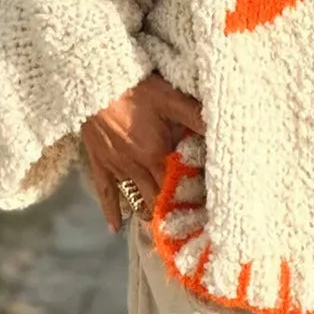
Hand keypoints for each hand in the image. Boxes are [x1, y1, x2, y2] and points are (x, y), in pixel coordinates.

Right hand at [81, 73, 204, 231]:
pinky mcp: (99, 163)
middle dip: (171, 210)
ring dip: (148, 213)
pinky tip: (115, 228)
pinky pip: (105, 192)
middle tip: (186, 225)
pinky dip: (111, 211)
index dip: (190, 198)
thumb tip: (219, 127)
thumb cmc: (135, 89)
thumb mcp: (170, 98)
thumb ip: (195, 115)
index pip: (178, 184)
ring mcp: (116, 168)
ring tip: (160, 227)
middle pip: (157, 197)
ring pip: (136, 199)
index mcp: (156, 154)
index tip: (203, 210)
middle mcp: (137, 167)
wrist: (94, 85)